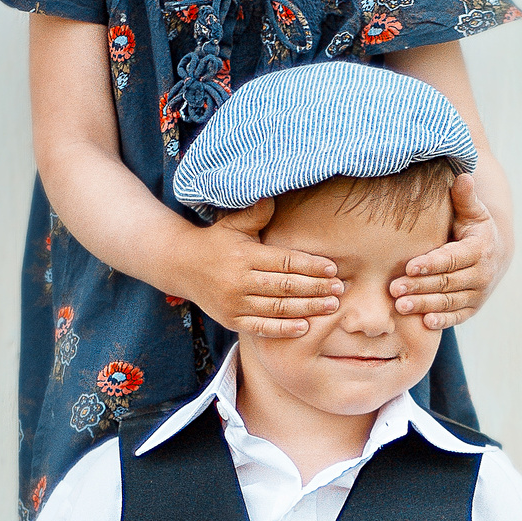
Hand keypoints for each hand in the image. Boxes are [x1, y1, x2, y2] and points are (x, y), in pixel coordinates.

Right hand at [174, 199, 341, 338]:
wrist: (181, 265)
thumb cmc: (217, 241)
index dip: (311, 266)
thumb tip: (274, 191)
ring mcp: (234, 303)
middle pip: (285, 286)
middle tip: (340, 289)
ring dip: (308, 308)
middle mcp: (239, 281)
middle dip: (316, 288)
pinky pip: (261, 328)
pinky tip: (305, 327)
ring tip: (331, 306)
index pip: (285, 262)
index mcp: (244, 256)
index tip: (333, 268)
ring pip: (277, 308)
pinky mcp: (231, 320)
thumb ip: (256, 212)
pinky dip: (283, 329)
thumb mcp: (234, 223)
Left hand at [390, 174, 501, 328]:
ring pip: (449, 301)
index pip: (453, 258)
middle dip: (420, 286)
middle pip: (447, 282)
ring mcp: (478, 294)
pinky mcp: (473, 309)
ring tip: (400, 306)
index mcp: (480, 248)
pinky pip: (457, 317)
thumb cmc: (474, 229)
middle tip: (393, 289)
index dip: (432, 263)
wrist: (496, 255)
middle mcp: (482, 274)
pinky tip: (424, 322)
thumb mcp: (472, 211)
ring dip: (424, 305)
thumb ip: (464, 197)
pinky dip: (442, 320)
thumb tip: (464, 177)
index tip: (409, 266)